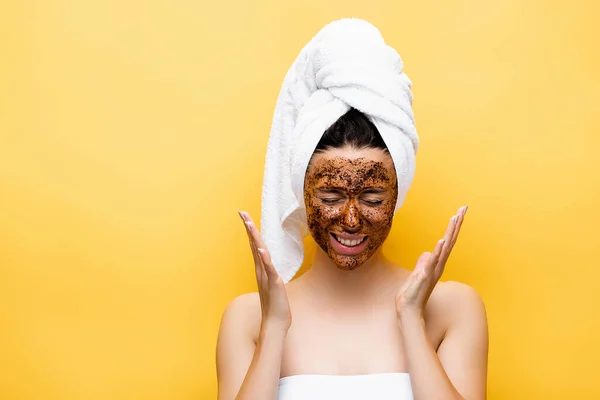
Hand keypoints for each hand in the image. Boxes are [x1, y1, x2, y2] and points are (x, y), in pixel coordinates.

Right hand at [239, 211, 291, 332]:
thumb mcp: (273, 284)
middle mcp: (261, 270)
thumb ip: (269, 273)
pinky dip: (265, 259)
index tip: (245, 216)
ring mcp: (266, 276)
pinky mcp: (274, 284)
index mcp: (261, 269)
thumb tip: (268, 265)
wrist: (275, 324)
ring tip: (249, 224)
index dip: (250, 230)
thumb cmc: (275, 305)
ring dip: (255, 238)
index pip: (255, 245)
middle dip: (249, 228)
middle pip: (254, 245)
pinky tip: (262, 250)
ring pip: (260, 253)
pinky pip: (269, 269)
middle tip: (242, 212)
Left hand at [395, 205, 467, 318]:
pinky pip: (430, 264)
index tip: (460, 211)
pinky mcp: (423, 278)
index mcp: (437, 264)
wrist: (409, 312)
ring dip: (448, 234)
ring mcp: (431, 272)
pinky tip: (439, 244)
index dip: (454, 226)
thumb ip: (423, 263)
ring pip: (442, 250)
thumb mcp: (417, 274)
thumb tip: (427, 253)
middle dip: (456, 225)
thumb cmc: (413, 294)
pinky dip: (436, 253)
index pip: (448, 241)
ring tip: (453, 220)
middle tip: (463, 209)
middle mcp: (438, 266)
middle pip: (449, 242)